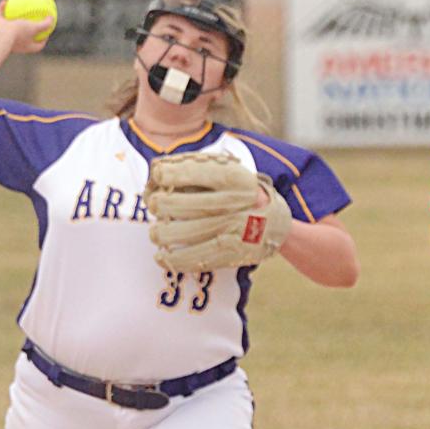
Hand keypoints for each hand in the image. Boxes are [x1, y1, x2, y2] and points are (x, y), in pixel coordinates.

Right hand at [0, 0, 52, 54]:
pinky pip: (1, 18)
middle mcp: (16, 44)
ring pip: (11, 27)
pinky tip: (5, 1)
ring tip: (18, 8)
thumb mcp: (34, 28)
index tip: (48, 32)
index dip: (44, 39)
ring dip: (15, 18)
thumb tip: (52, 18)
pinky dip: (2, 10)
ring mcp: (6, 37)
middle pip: (25, 37)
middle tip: (34, 21)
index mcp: (27, 47)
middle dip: (29, 30)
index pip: (39, 45)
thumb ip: (44, 24)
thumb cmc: (17, 33)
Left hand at [145, 152, 293, 271]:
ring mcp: (231, 229)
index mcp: (231, 176)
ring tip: (157, 233)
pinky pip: (194, 258)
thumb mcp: (226, 170)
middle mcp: (231, 202)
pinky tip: (162, 257)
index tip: (159, 176)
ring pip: (182, 233)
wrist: (275, 222)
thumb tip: (155, 175)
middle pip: (177, 204)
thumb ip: (194, 168)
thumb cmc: (238, 192)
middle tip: (156, 206)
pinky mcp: (230, 253)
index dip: (163, 174)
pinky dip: (172, 260)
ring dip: (160, 234)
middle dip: (157, 205)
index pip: (187, 172)